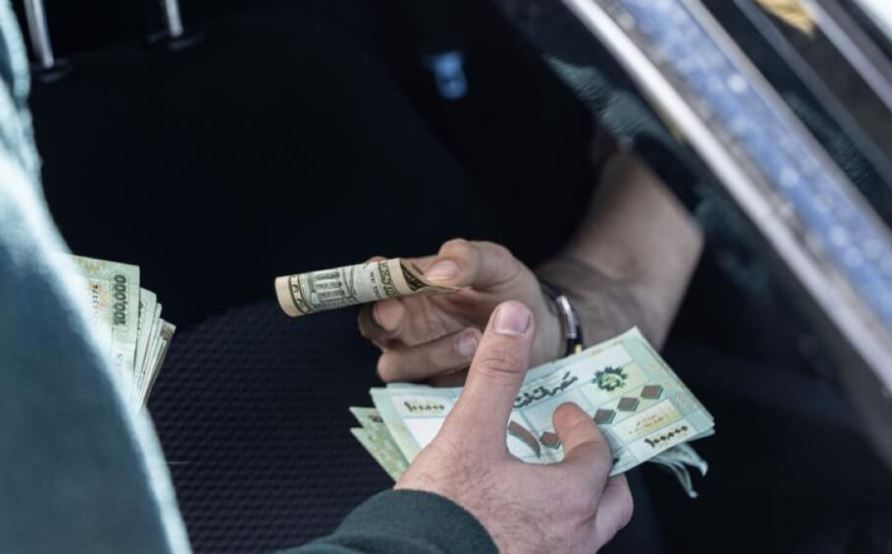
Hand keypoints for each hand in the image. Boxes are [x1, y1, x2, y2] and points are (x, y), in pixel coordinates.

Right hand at [357, 239, 561, 383]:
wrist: (541, 329)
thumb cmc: (508, 289)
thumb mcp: (495, 263)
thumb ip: (466, 258)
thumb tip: (436, 274)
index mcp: (411, 287)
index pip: (375, 280)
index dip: (369, 278)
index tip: (380, 272)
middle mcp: (407, 324)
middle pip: (373, 326)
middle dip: (381, 320)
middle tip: (397, 313)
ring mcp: (418, 360)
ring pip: (397, 363)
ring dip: (428, 353)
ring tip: (473, 338)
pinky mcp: (436, 391)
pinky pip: (426, 394)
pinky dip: (448, 379)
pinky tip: (479, 365)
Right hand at [396, 301, 632, 552]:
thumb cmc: (445, 511)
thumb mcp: (468, 433)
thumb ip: (495, 375)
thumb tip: (513, 318)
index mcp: (569, 500)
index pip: (598, 456)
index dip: (583, 429)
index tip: (563, 415)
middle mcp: (573, 542)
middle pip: (611, 504)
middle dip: (597, 473)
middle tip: (573, 453)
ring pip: (584, 535)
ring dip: (573, 508)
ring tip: (542, 487)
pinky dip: (547, 535)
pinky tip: (514, 523)